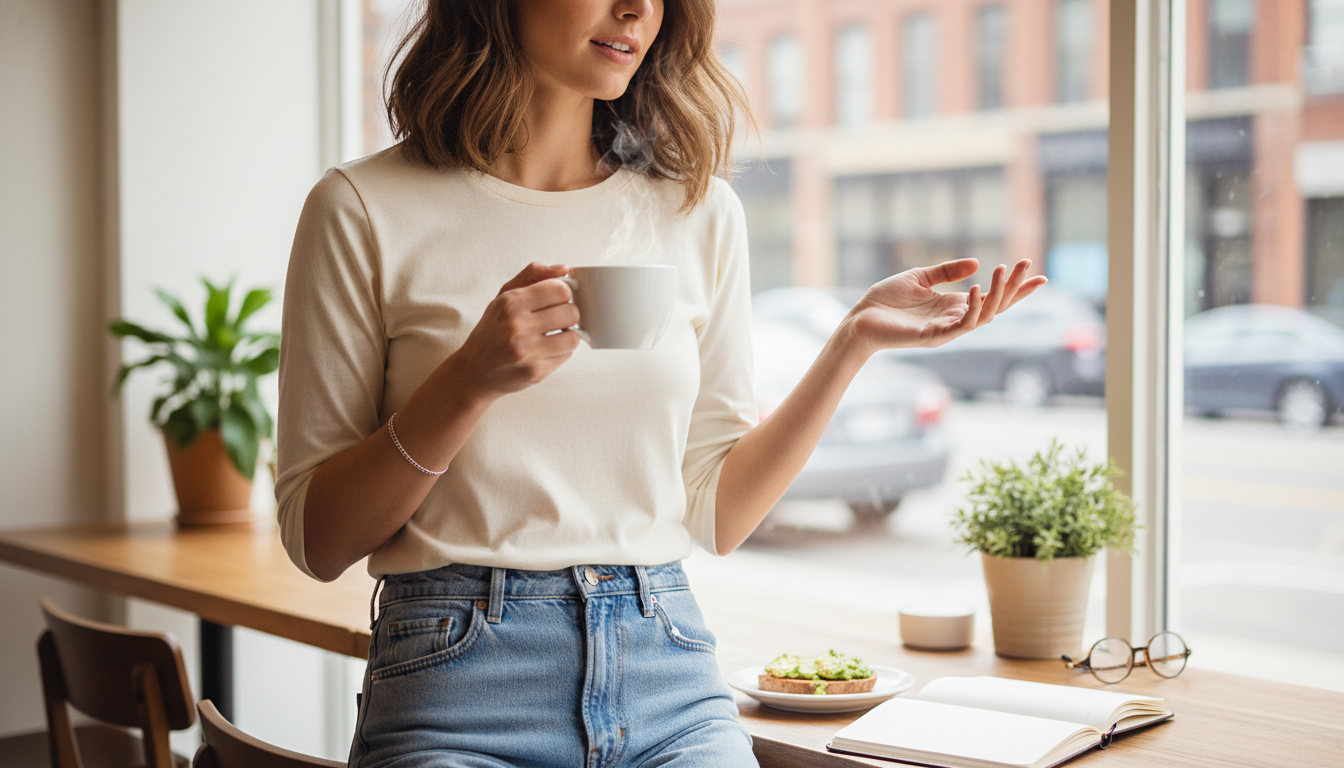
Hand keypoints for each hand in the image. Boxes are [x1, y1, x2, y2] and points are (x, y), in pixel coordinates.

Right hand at [448, 262, 580, 399]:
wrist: (473, 371)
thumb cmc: (492, 330)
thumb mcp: (504, 296)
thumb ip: (533, 275)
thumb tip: (565, 269)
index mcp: (511, 303)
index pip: (560, 290)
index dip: (562, 294)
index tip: (554, 300)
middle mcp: (518, 326)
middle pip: (571, 313)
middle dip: (567, 315)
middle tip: (554, 319)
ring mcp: (527, 352)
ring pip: (573, 337)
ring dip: (566, 336)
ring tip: (551, 335)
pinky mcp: (536, 372)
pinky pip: (566, 356)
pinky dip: (559, 352)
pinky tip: (543, 351)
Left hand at [845, 259, 1046, 354]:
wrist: (859, 319)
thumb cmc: (885, 301)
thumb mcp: (919, 277)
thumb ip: (947, 271)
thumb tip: (977, 263)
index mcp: (953, 306)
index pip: (993, 298)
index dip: (1016, 289)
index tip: (1040, 275)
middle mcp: (954, 320)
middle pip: (995, 307)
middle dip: (1013, 288)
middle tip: (1027, 265)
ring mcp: (945, 330)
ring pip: (983, 317)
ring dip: (996, 295)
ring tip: (1003, 270)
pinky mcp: (932, 337)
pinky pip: (960, 326)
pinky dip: (971, 309)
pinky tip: (976, 290)